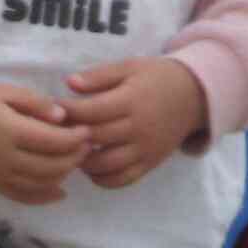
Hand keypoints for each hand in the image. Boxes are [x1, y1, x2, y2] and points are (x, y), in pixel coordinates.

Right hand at [0, 71, 91, 203]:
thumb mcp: (2, 91)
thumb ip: (34, 103)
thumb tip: (63, 116)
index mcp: (9, 131)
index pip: (54, 141)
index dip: (76, 138)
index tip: (86, 129)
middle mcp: (5, 158)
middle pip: (52, 166)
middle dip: (74, 157)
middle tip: (85, 145)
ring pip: (41, 184)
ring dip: (63, 175)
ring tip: (73, 161)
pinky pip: (22, 197)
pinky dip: (44, 197)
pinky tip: (59, 191)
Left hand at [64, 57, 206, 189]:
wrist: (194, 96)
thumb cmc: (156, 78)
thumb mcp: (129, 67)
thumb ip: (99, 76)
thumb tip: (69, 84)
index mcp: (132, 100)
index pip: (92, 111)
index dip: (68, 111)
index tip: (54, 109)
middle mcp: (138, 127)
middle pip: (95, 138)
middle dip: (71, 135)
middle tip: (56, 132)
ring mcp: (145, 149)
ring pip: (105, 164)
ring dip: (82, 161)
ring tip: (72, 149)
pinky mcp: (149, 164)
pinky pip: (122, 179)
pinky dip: (102, 179)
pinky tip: (91, 167)